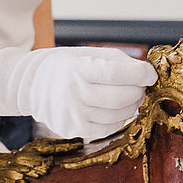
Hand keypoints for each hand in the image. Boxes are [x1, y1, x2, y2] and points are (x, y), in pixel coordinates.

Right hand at [0, 46, 157, 139]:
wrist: (32, 84)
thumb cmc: (66, 65)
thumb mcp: (89, 53)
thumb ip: (119, 61)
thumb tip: (147, 73)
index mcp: (77, 68)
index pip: (115, 73)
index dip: (139, 75)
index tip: (149, 74)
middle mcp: (73, 93)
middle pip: (120, 97)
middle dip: (138, 91)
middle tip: (140, 86)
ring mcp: (72, 115)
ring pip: (118, 115)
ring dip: (131, 106)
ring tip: (129, 96)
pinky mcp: (74, 129)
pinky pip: (108, 128)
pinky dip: (119, 119)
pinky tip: (117, 109)